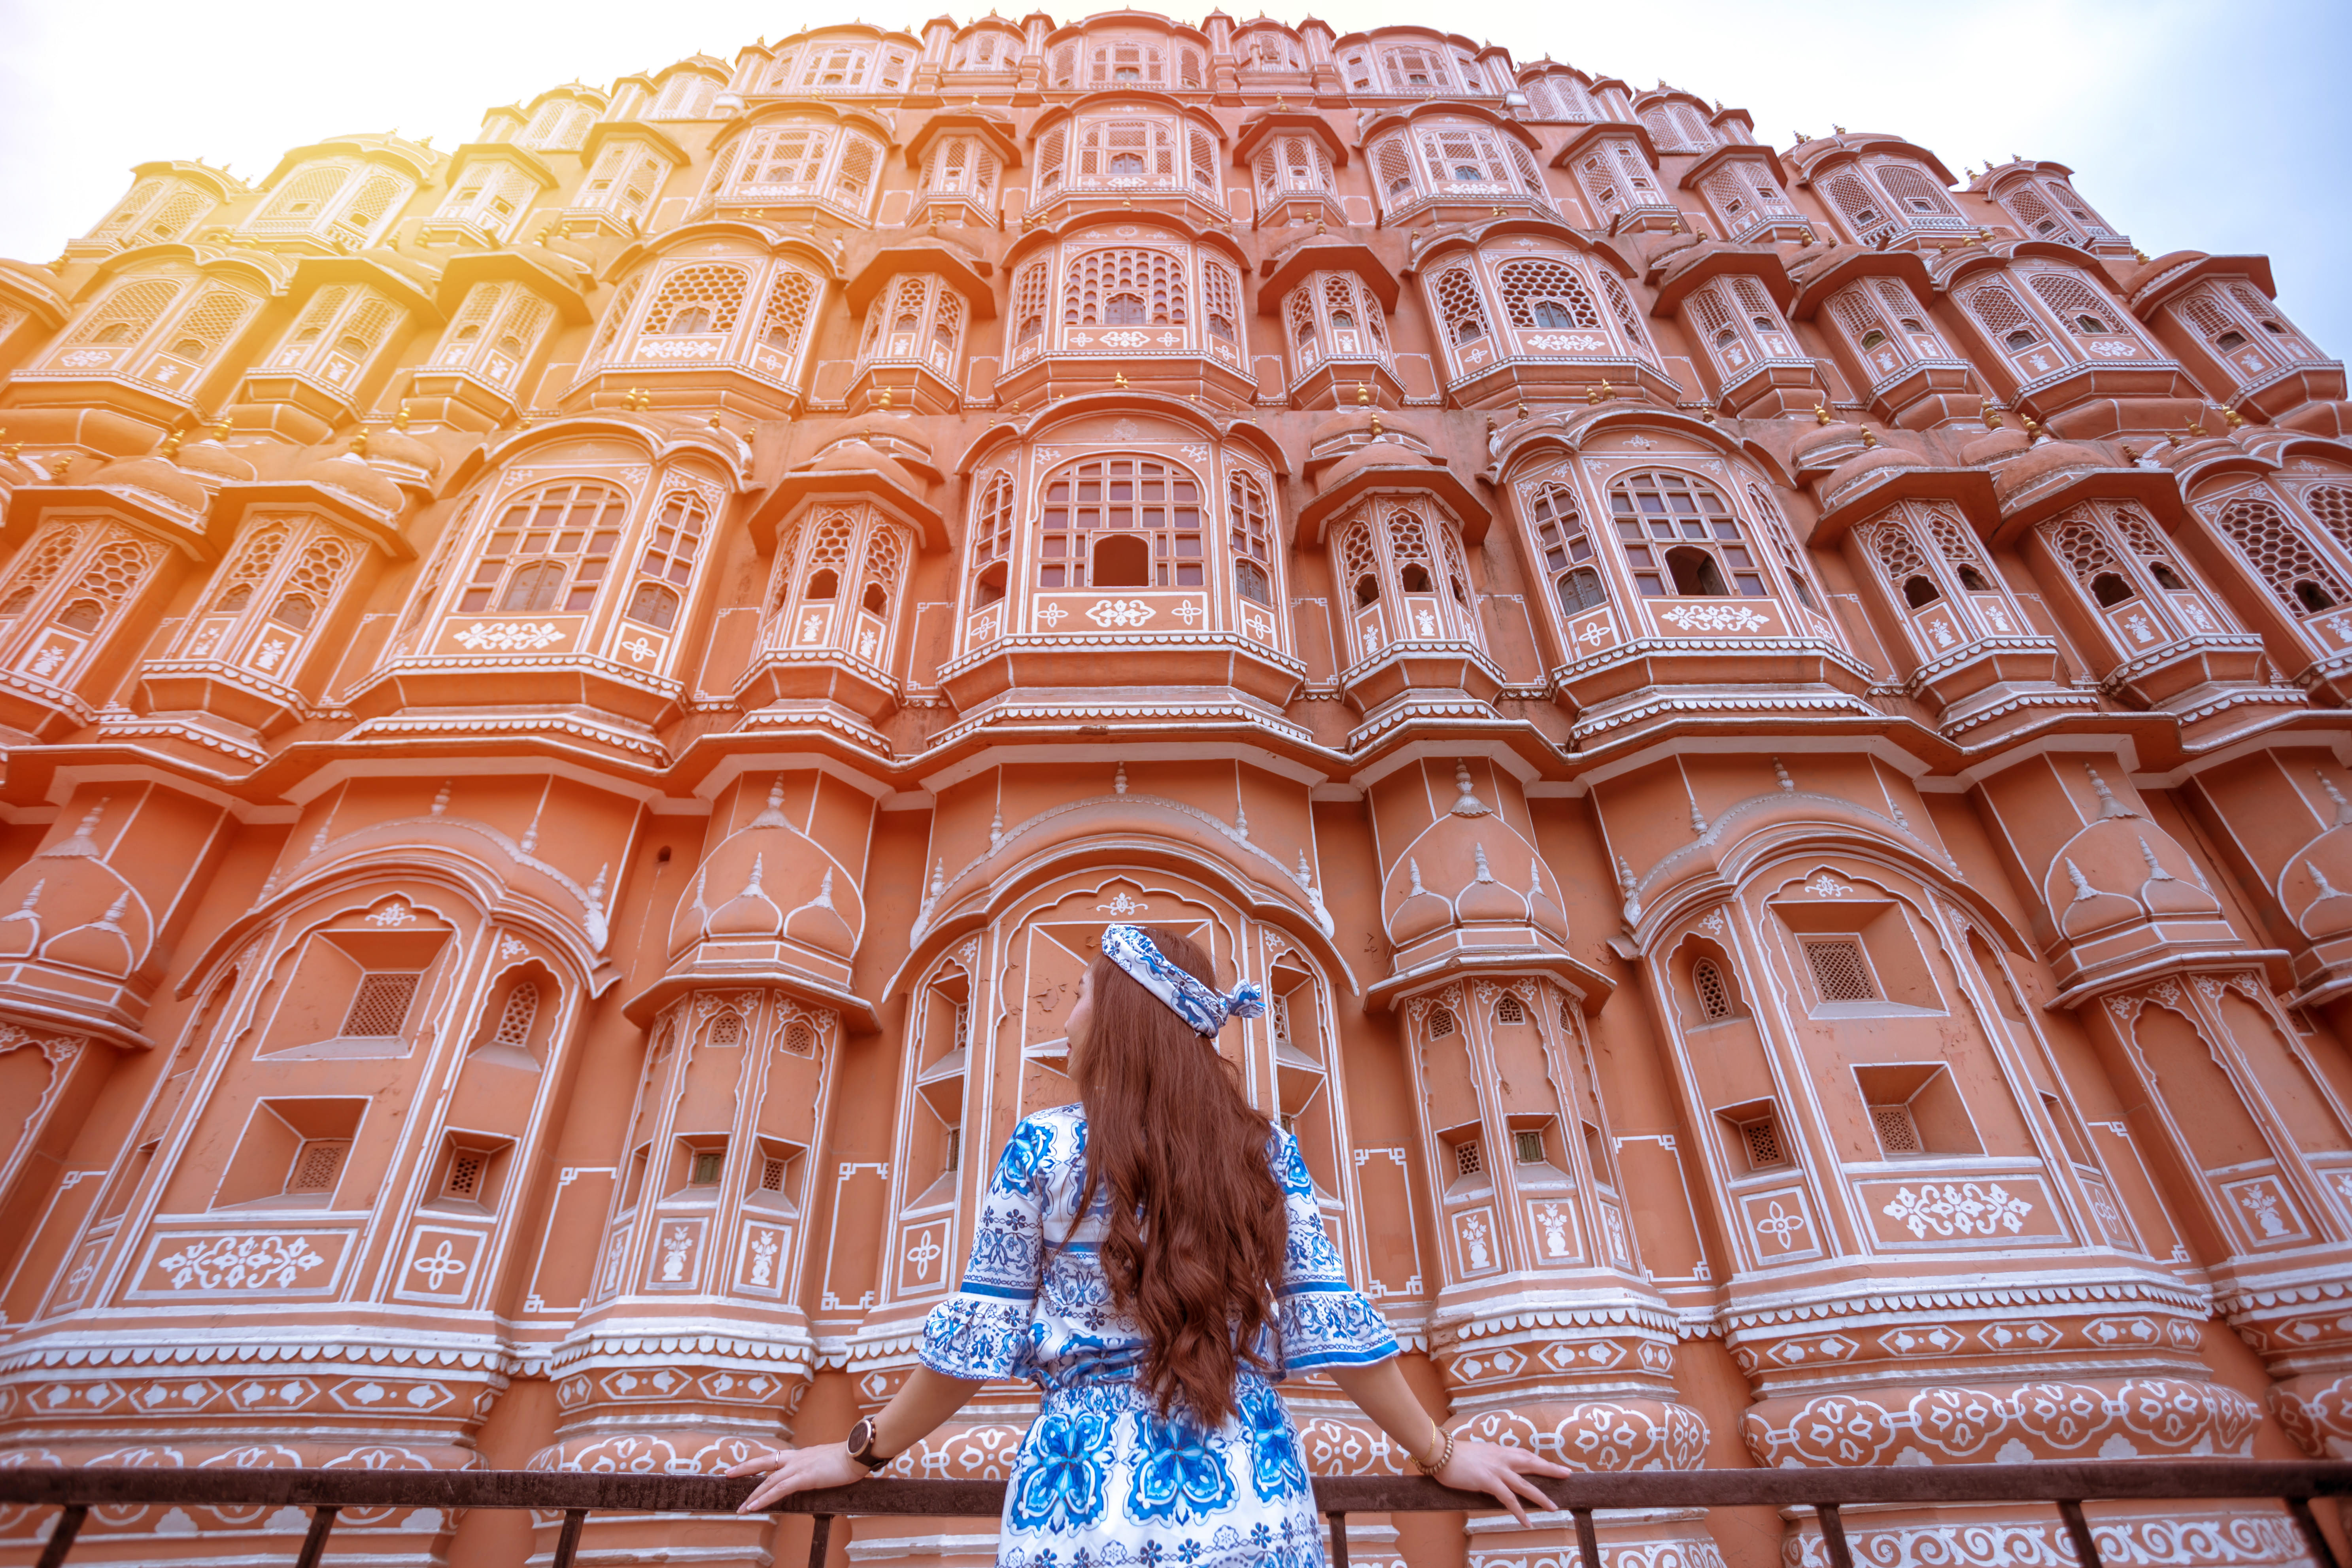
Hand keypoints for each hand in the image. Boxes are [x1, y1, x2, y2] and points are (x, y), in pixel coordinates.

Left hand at [725, 1441, 868, 1512]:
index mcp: (802, 1454)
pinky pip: (779, 1490)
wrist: (857, 1453)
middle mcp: (796, 1458)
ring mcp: (798, 1467)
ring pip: (769, 1482)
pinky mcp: (804, 1477)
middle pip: (764, 1462)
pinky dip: (765, 1499)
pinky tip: (754, 1506)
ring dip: (753, 1496)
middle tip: (728, 1474)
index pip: (775, 1458)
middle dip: (745, 1469)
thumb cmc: (849, 1459)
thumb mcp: (829, 1463)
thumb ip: (821, 1469)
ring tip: (741, 1508)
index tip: (746, 1466)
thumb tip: (822, 1475)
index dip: (760, 1463)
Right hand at [1432, 1436, 1571, 1526]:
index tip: (1552, 1464)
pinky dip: (1519, 1511)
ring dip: (1540, 1497)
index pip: (1524, 1455)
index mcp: (1498, 1450)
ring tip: (1554, 1508)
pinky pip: (1508, 1499)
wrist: (1440, 1452)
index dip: (1539, 1460)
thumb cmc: (1452, 1454)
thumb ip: (1487, 1461)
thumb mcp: (1476, 1455)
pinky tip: (1527, 1522)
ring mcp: (1497, 1470)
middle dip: (1551, 1470)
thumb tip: (1491, 1472)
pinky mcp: (1488, 1481)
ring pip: (1525, 1485)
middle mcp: (1502, 1458)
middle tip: (1567, 1474)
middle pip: (1532, 1463)